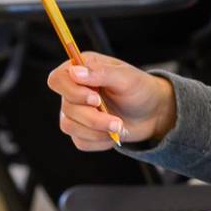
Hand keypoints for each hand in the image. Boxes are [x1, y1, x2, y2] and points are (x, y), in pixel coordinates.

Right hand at [47, 51, 176, 149]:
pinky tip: (114, 133)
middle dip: (93, 117)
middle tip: (117, 120)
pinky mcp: (80, 131)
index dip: (71, 91)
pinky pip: (80, 141)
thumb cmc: (140, 89)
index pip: (57, 80)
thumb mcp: (126, 77)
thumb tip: (75, 72)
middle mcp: (74, 90)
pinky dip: (99, 140)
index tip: (95, 99)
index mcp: (81, 69)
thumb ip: (101, 73)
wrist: (153, 113)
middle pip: (67, 107)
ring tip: (120, 126)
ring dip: (97, 130)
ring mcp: (75, 112)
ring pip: (70, 126)